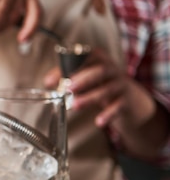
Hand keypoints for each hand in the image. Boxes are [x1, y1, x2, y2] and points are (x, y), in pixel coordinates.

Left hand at [44, 46, 167, 157]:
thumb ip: (66, 77)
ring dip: (90, 97)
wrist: (131, 102)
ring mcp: (121, 85)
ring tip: (75, 106)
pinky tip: (98, 122)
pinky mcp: (127, 101)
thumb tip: (47, 82)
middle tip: (68, 88)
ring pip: (108, 89)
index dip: (68, 66)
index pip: (85, 57)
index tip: (51, 80)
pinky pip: (119, 106)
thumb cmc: (101, 86)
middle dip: (83, 79)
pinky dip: (108, 114)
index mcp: (98, 60)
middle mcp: (112, 70)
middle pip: (100, 70)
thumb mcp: (85, 79)